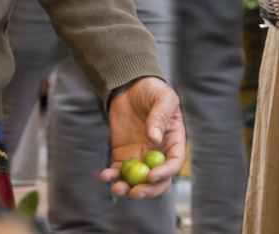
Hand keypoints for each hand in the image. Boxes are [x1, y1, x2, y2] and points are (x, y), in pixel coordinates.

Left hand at [100, 76, 185, 199]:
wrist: (130, 87)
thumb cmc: (152, 90)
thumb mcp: (162, 97)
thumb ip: (160, 116)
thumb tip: (154, 138)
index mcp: (173, 142)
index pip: (173, 163)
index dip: (165, 173)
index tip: (151, 175)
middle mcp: (158, 154)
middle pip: (157, 181)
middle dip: (147, 190)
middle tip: (135, 191)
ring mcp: (140, 157)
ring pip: (136, 181)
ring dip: (127, 188)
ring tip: (116, 188)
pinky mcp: (122, 155)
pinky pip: (118, 171)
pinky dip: (111, 177)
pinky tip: (104, 175)